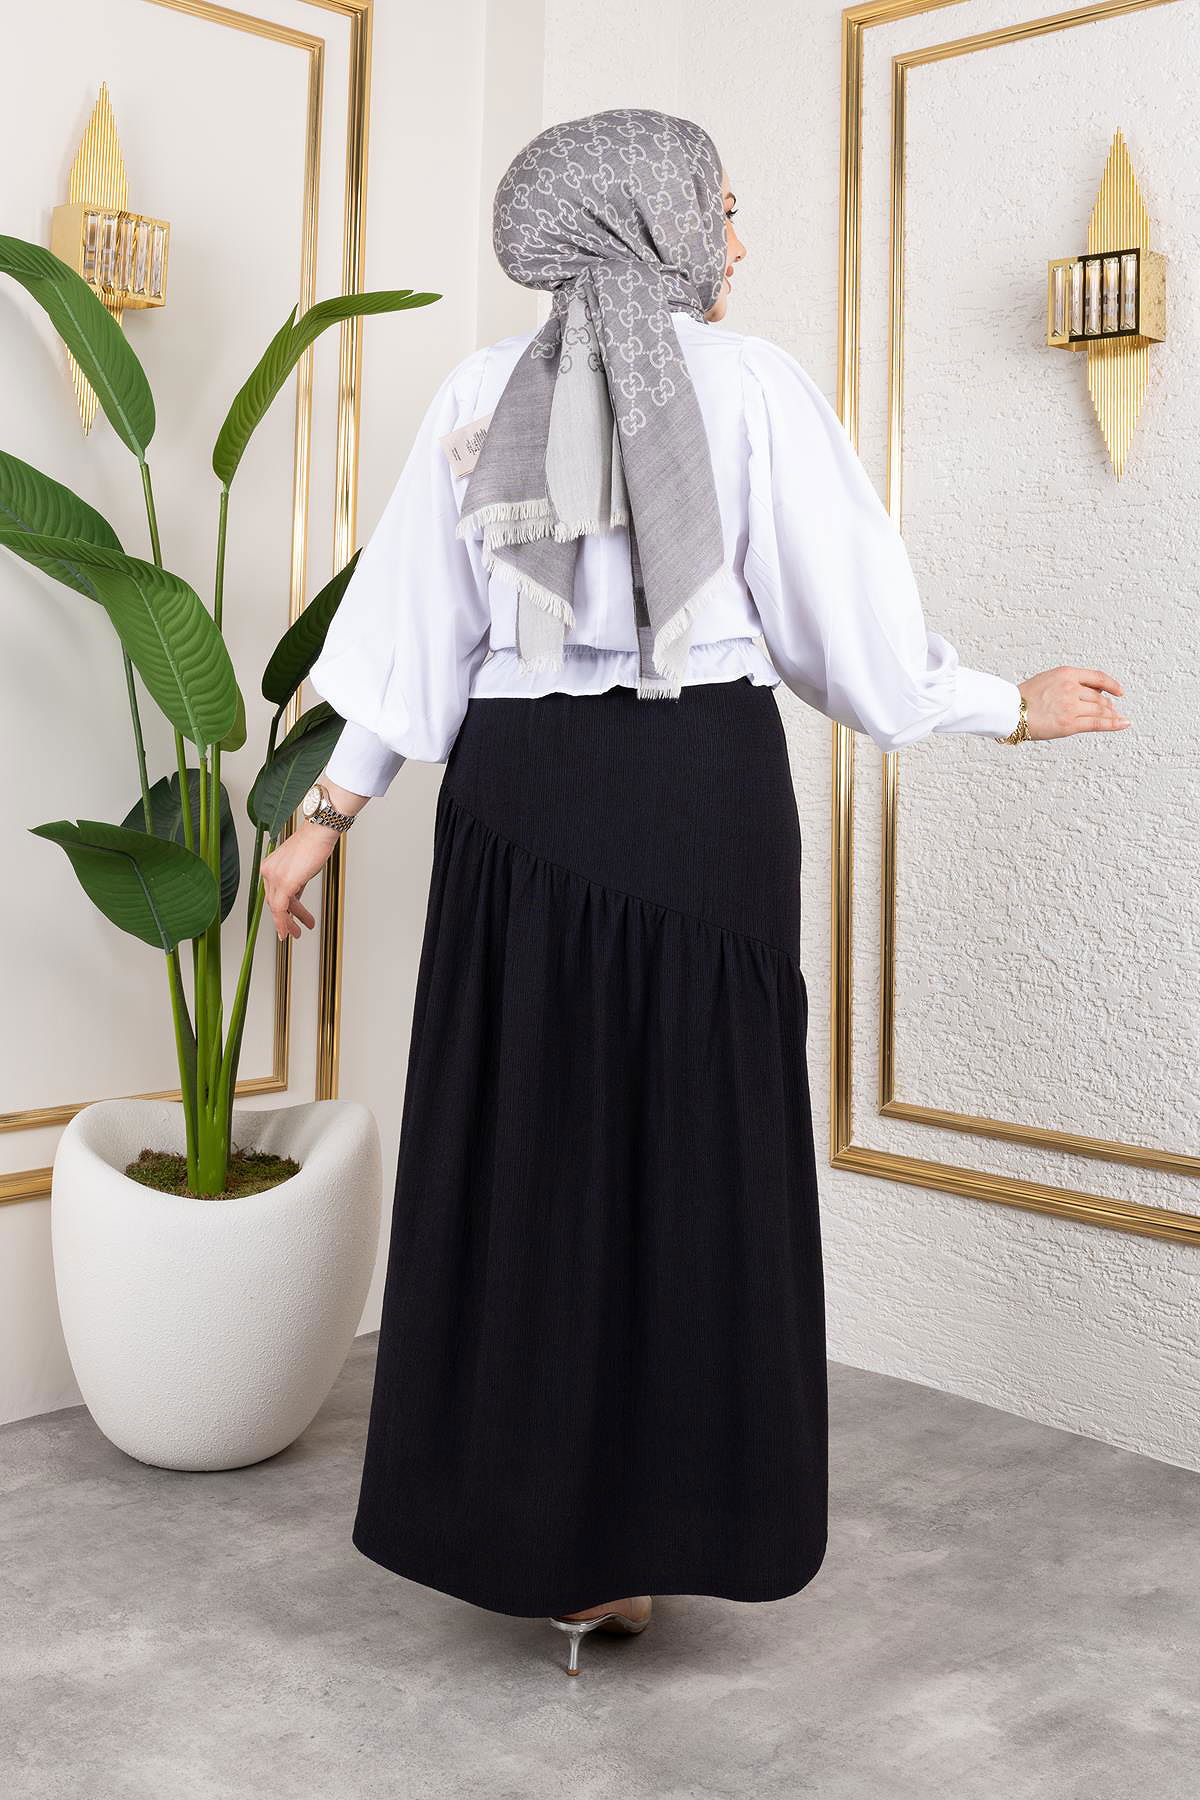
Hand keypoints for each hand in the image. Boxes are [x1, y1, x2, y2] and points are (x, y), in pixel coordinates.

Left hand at [260, 820, 340, 942]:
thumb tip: (295, 897)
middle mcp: (268, 871)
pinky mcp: (284, 882)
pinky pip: (281, 908)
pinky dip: (284, 922)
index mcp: (270, 866)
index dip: (279, 911)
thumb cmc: (313, 845)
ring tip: (299, 931)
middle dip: (286, 919)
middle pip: (274, 903)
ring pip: (277, 908)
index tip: (285, 922)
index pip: (272, 894)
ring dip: (289, 922)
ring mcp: (274, 877)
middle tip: (294, 930)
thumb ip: (295, 884)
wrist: (319, 833)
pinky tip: (293, 929)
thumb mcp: (301, 868)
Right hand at [1018, 667, 1130, 739]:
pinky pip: (1098, 723)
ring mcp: (1072, 706)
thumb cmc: (1022, 697)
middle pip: (1099, 697)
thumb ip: (1067, 682)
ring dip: (1110, 715)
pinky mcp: (1070, 724)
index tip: (1118, 691)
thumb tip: (1086, 692)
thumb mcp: (1047, 679)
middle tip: (1110, 711)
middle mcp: (1072, 688)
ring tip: (1115, 719)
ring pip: (1100, 710)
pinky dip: (1114, 724)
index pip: (1097, 678)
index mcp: (1066, 674)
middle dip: (1107, 705)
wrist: (1009, 710)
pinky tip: (1123, 724)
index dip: (1111, 685)